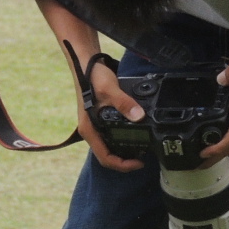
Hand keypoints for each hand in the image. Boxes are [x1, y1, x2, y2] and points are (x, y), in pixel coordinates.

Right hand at [76, 58, 146, 172]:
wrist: (85, 63)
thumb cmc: (92, 77)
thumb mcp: (110, 90)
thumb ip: (124, 103)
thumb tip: (139, 116)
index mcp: (89, 130)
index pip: (105, 158)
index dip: (122, 165)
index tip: (139, 163)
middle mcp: (91, 131)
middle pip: (107, 155)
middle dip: (125, 161)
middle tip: (143, 158)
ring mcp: (95, 125)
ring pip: (109, 146)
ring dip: (123, 151)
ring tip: (141, 148)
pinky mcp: (99, 119)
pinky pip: (110, 136)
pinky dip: (122, 139)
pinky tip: (134, 134)